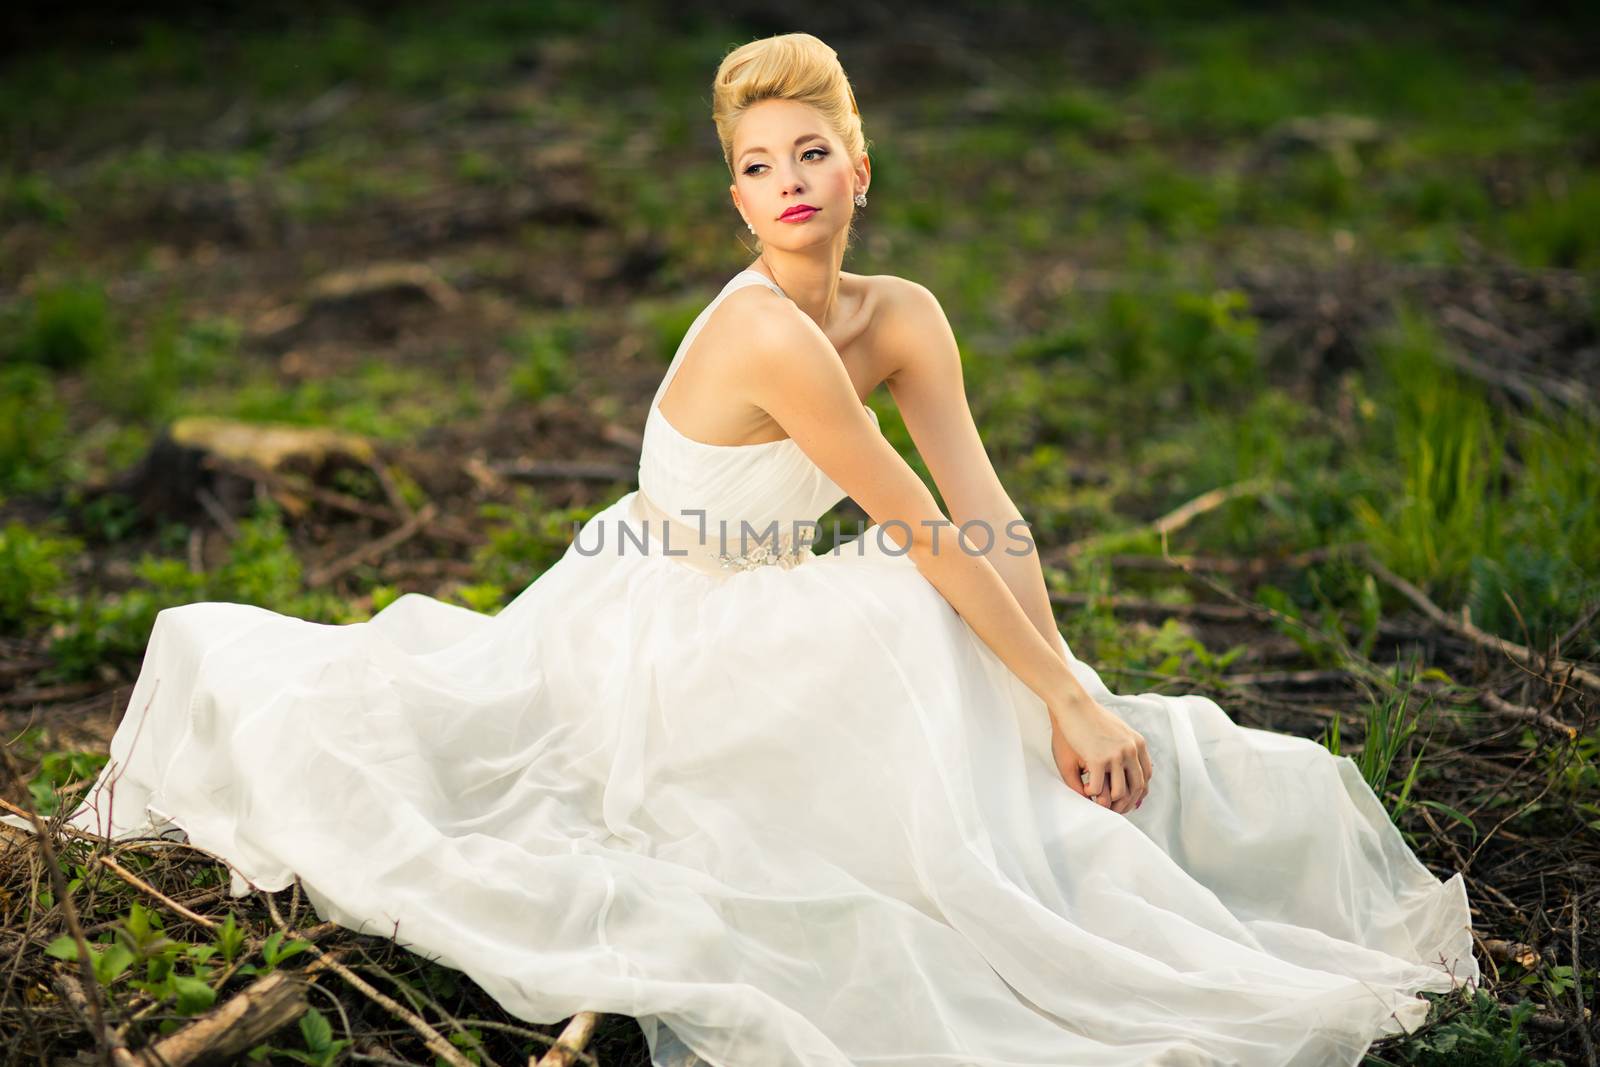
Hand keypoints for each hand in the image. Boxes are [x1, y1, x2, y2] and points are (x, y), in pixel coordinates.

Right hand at [1049, 698, 1152, 814]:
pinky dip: (1092, 793)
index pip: (1146, 775)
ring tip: (1098, 801)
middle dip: (1126, 802)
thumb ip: (1128, 746)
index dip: (1139, 791)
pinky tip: (1085, 790)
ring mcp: (1116, 755)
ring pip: (1119, 792)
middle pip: (1136, 787)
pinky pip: (1098, 788)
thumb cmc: (1090, 717)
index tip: (1130, 799)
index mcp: (1138, 743)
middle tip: (1114, 809)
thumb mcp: (1118, 730)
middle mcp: (1131, 750)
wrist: (1074, 704)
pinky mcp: (1098, 759)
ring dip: (1109, 801)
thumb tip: (1131, 765)